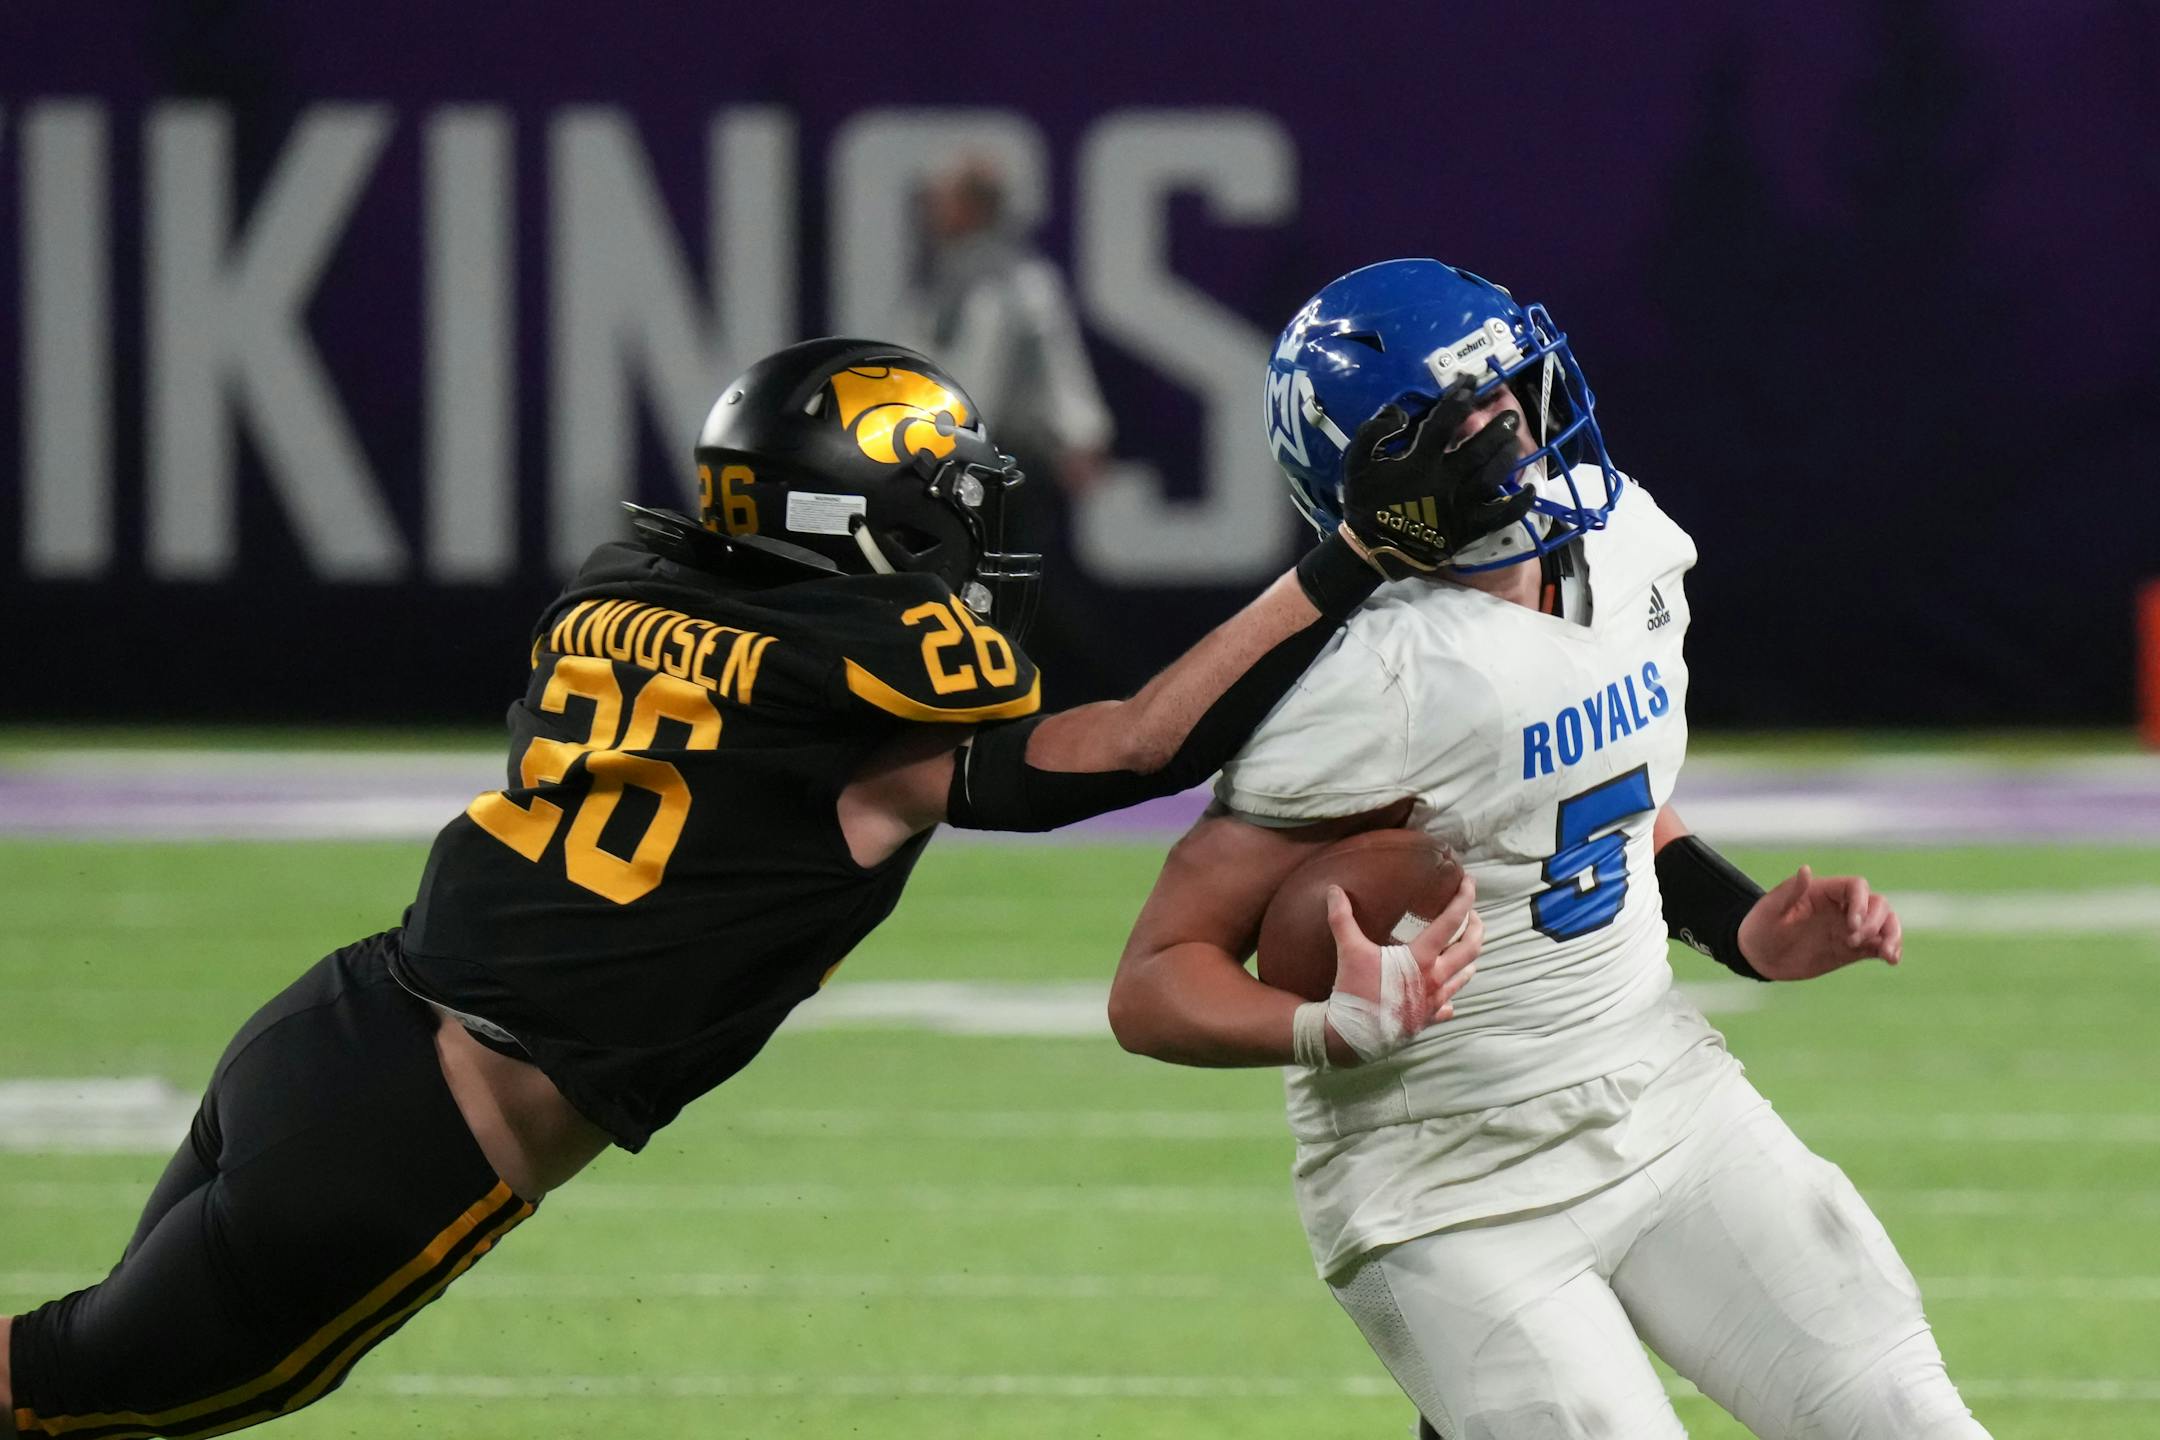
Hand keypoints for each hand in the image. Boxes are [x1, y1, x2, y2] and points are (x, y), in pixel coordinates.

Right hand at [1322, 875, 1479, 1063]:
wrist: (1354, 1036)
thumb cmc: (1356, 992)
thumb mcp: (1349, 952)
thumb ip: (1343, 919)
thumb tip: (1334, 890)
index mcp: (1421, 959)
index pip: (1451, 923)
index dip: (1463, 899)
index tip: (1469, 883)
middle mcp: (1435, 979)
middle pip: (1470, 949)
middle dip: (1477, 929)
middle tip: (1474, 916)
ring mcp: (1434, 1001)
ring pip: (1464, 977)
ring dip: (1468, 960)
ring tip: (1466, 950)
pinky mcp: (1427, 1019)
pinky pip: (1446, 1007)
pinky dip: (1450, 999)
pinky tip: (1446, 998)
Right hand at [1338, 379, 1536, 576]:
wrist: (1372, 549)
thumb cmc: (1365, 504)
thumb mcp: (1355, 462)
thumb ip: (1372, 432)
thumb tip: (1400, 414)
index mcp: (1419, 462)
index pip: (1444, 422)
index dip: (1459, 399)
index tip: (1470, 384)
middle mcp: (1446, 480)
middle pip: (1479, 447)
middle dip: (1497, 427)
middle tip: (1511, 415)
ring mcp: (1461, 505)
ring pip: (1493, 475)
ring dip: (1508, 455)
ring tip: (1516, 441)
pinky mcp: (1469, 528)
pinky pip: (1501, 515)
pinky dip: (1519, 503)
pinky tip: (1530, 489)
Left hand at [1737, 866, 1903, 980]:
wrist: (1758, 956)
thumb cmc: (1760, 927)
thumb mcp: (1770, 910)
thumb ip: (1790, 892)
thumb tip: (1806, 869)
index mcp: (1824, 892)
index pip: (1857, 886)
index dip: (1861, 902)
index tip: (1851, 924)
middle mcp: (1841, 907)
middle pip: (1877, 903)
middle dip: (1874, 921)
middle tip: (1852, 940)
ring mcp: (1849, 928)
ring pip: (1885, 923)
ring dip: (1892, 935)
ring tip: (1888, 953)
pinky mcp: (1853, 949)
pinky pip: (1879, 946)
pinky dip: (1890, 950)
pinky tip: (1892, 960)